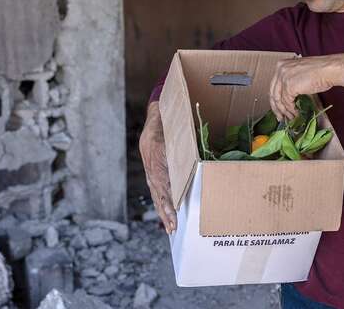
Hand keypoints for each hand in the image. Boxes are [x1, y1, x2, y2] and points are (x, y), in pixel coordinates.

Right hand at [139, 101, 176, 233]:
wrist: (157, 114)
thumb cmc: (170, 121)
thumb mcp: (175, 130)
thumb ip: (181, 146)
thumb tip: (194, 162)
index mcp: (156, 155)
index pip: (163, 183)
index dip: (169, 199)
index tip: (176, 212)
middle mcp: (151, 166)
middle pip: (158, 193)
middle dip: (166, 212)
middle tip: (173, 228)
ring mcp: (150, 169)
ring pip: (156, 194)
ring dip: (163, 212)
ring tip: (170, 228)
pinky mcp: (152, 171)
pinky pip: (156, 190)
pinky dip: (162, 204)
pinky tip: (167, 215)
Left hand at [269, 54, 343, 121]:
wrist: (329, 69)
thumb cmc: (320, 71)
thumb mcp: (300, 73)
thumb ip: (292, 81)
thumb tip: (290, 96)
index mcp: (281, 65)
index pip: (273, 85)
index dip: (275, 99)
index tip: (278, 107)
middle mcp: (280, 70)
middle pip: (273, 93)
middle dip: (276, 107)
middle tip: (280, 117)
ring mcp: (283, 77)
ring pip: (279, 99)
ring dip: (284, 111)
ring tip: (290, 118)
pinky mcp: (289, 86)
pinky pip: (287, 102)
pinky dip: (291, 110)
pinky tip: (295, 114)